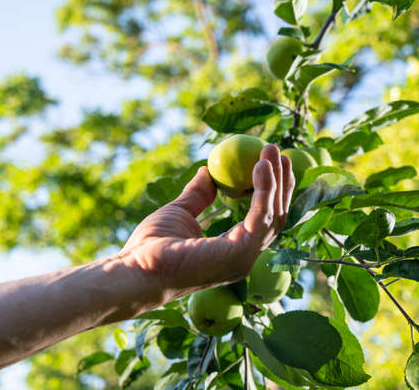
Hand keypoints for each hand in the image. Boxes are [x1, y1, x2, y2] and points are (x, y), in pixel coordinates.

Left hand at [119, 144, 294, 303]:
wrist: (137, 268)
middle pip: (275, 216)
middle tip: (278, 152)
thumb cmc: (152, 245)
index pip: (261, 219)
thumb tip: (206, 171)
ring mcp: (245, 257)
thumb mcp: (180, 212)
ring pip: (273, 214)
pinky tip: (261, 165)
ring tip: (272, 150)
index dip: (269, 191)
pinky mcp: (241, 253)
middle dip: (280, 183)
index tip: (267, 163)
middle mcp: (244, 256)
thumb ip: (198, 194)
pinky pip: (261, 215)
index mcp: (232, 249)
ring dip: (276, 180)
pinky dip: (265, 189)